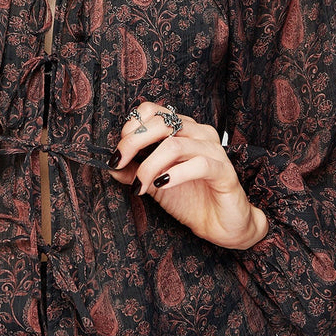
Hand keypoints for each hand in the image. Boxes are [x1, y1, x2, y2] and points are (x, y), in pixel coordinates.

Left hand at [106, 99, 268, 250]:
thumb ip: (135, 171)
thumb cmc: (191, 199)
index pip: (153, 111)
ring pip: (174, 145)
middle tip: (119, 164)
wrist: (221, 225)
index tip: (119, 151)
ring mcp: (214, 150)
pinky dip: (175, 174)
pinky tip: (162, 185)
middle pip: (160, 124)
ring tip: (139, 185)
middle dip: (133, 143)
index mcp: (183, 129)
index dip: (131, 127)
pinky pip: (198, 164)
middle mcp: (199, 133)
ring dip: (149, 166)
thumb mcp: (155, 184)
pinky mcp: (224, 171)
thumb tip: (111, 166)